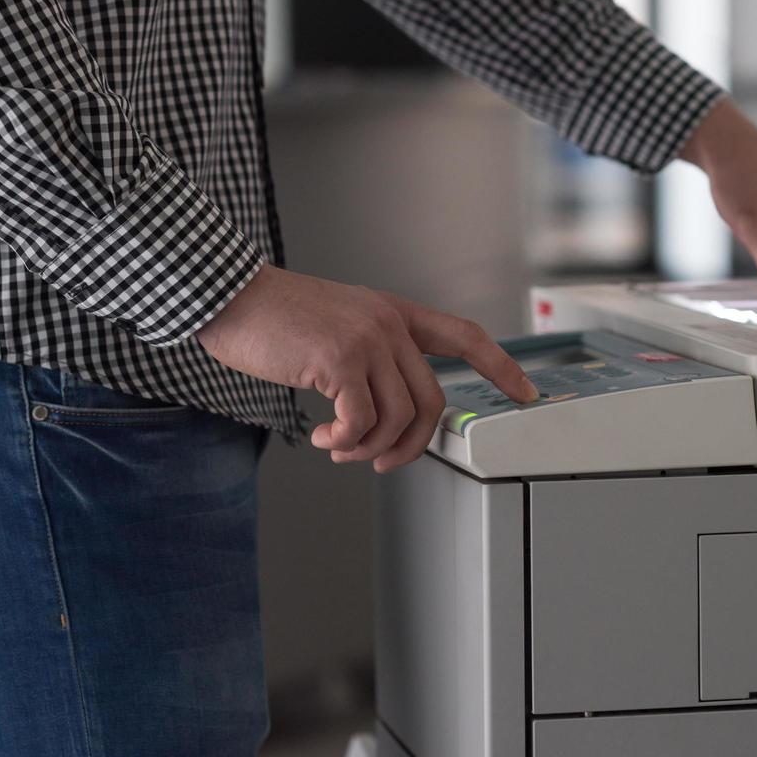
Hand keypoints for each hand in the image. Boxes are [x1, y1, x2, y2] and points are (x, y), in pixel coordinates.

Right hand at [196, 265, 537, 471]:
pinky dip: (343, 442)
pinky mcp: (341, 360)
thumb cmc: (273, 317)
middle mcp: (389, 324)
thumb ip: (368, 357)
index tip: (526, 393)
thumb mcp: (337, 326)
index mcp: (393, 313)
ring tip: (337, 448)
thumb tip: (381, 417)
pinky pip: (361, 423)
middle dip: (412, 445)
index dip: (502, 367)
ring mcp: (368, 339)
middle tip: (379, 461)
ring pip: (398, 418)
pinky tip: (322, 438)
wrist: (229, 295)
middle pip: (432, 401)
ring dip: (367, 449)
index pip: (465, 336)